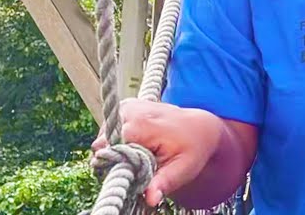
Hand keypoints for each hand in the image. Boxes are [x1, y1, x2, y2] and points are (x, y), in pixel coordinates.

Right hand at [92, 99, 224, 206]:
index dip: (117, 166)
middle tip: (141, 164)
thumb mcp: (183, 169)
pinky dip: (122, 139)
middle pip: (104, 144)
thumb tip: (150, 199)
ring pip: (106, 137)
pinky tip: (140, 143)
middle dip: (118, 158)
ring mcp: (126, 106)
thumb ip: (163, 183)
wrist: (200, 126)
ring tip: (143, 153)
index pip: (109, 150)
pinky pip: (112, 129)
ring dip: (119, 149)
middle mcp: (128, 111)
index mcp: (139, 125)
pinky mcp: (125, 106)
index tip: (133, 173)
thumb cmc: (192, 148)